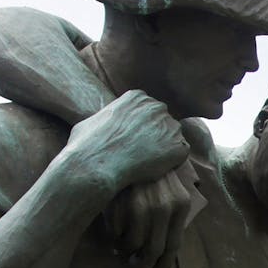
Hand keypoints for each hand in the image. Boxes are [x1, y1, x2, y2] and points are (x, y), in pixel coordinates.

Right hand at [65, 90, 188, 190]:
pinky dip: (172, 163)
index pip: (148, 109)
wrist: (95, 165)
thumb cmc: (86, 145)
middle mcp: (157, 107)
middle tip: (142, 152)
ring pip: (173, 137)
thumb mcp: (90, 120)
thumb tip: (102, 122)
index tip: (133, 138)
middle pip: (163, 121)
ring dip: (165, 148)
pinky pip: (180, 154)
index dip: (142, 126)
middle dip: (156, 134)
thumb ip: (106, 117)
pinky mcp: (178, 147)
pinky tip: (154, 170)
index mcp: (137, 97)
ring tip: (146, 163)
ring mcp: (170, 126)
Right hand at [105, 163, 206, 267]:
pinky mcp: (121, 202)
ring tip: (121, 246)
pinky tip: (113, 231)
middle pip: (152, 250)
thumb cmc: (152, 172)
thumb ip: (171, 217)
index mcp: (182, 204)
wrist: (133, 145)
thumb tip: (162, 251)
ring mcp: (142, 205)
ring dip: (125, 251)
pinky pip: (116, 232)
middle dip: (142, 262)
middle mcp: (165, 207)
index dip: (163, 264)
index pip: (173, 246)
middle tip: (133, 263)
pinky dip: (114, 237)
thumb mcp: (171, 191)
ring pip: (132, 245)